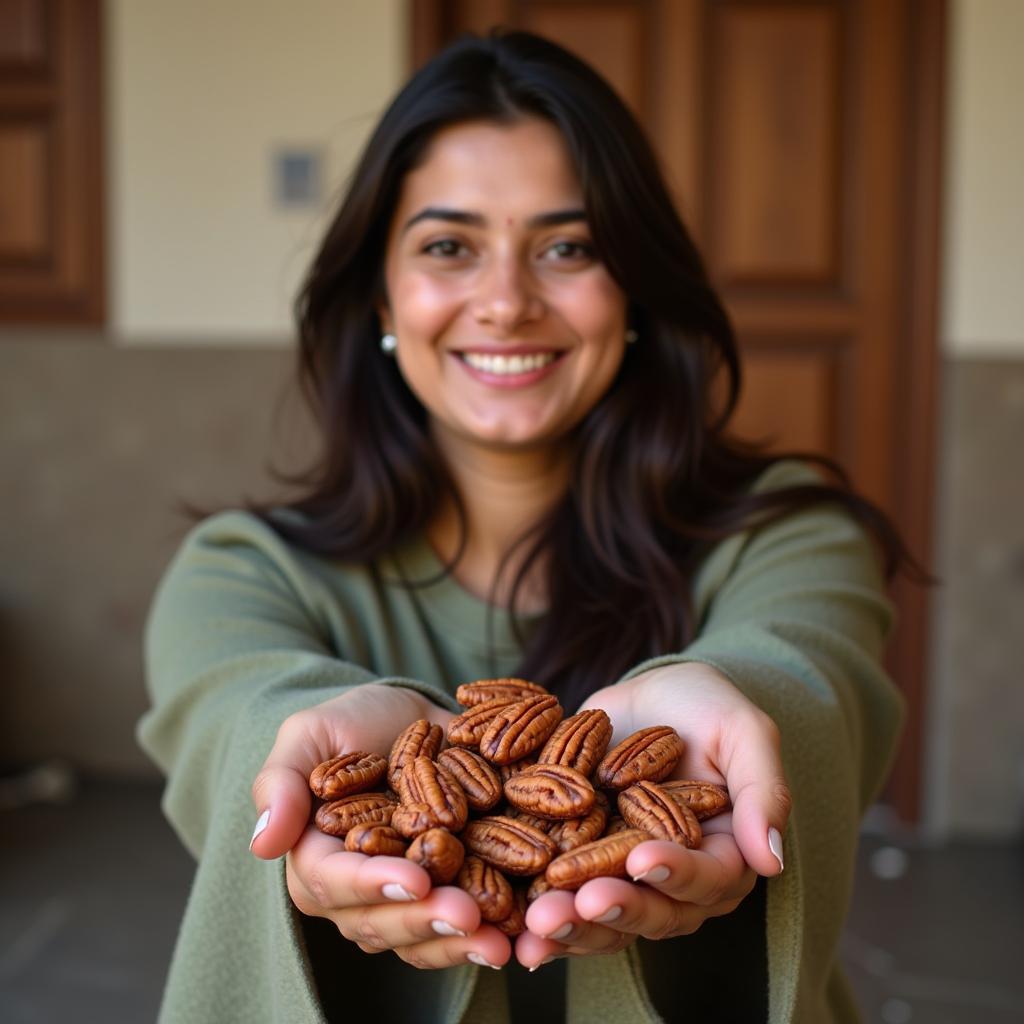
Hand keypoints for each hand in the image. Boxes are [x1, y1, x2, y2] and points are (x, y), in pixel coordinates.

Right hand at [250, 683, 512, 969]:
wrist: (404, 716)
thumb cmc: (348, 723)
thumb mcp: (309, 734)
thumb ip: (282, 782)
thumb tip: (261, 843)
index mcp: (317, 859)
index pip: (335, 883)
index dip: (372, 885)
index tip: (412, 879)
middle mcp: (360, 892)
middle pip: (383, 922)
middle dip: (425, 920)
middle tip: (468, 914)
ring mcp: (409, 895)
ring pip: (425, 937)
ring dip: (462, 944)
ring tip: (501, 941)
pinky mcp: (452, 889)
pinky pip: (467, 925)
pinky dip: (494, 932)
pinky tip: (524, 933)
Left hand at [514, 663, 789, 968]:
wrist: (654, 693)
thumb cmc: (708, 707)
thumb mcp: (743, 732)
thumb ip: (763, 790)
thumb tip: (772, 860)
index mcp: (723, 856)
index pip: (705, 878)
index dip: (675, 874)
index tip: (641, 861)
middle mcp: (674, 880)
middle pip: (651, 911)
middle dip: (614, 910)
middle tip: (577, 903)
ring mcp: (623, 875)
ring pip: (602, 917)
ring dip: (570, 925)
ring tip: (536, 923)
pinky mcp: (581, 861)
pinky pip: (562, 896)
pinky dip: (535, 912)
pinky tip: (508, 925)